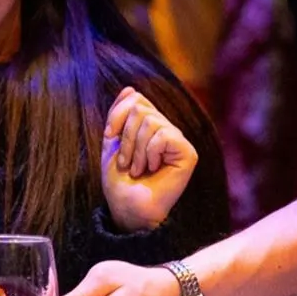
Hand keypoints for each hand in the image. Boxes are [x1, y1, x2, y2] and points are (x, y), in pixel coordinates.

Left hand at [100, 88, 198, 231]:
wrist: (127, 207)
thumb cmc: (120, 182)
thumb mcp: (113, 143)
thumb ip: (119, 116)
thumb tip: (130, 88)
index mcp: (150, 126)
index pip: (136, 98)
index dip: (118, 113)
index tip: (109, 136)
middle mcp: (166, 130)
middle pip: (141, 108)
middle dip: (125, 136)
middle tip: (125, 162)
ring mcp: (178, 141)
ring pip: (151, 121)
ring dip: (136, 150)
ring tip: (137, 169)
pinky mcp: (187, 153)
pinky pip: (164, 135)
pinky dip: (151, 153)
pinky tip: (152, 169)